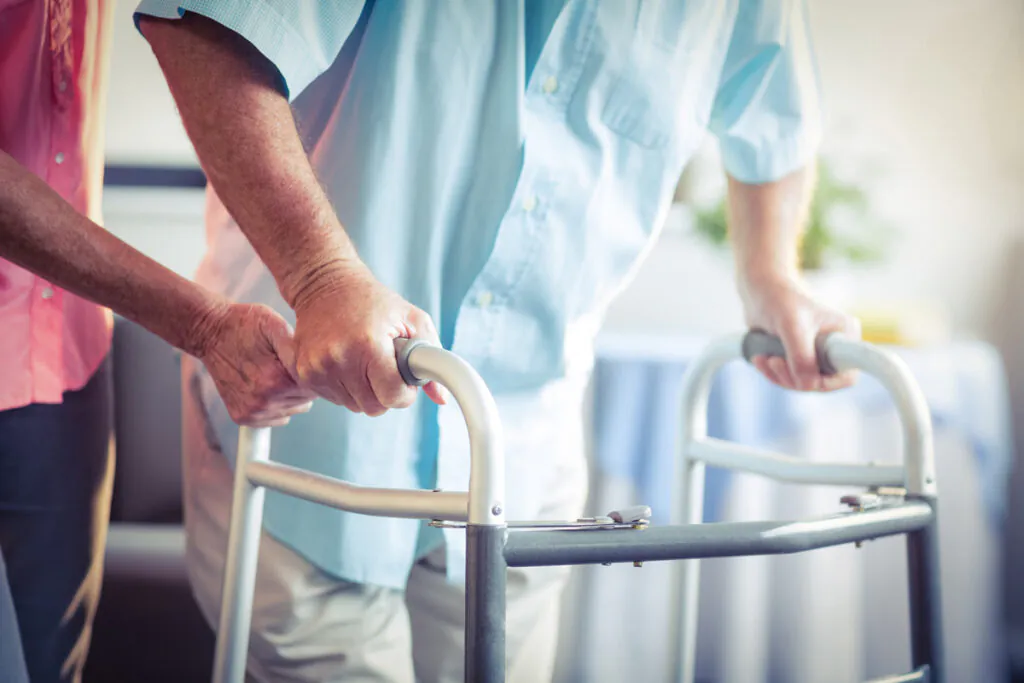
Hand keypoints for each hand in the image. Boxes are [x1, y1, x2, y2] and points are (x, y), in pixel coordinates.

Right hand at [193, 302, 317, 425]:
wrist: (210, 333)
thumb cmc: (245, 325)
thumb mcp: (274, 326)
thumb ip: (297, 349)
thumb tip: (315, 366)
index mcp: (277, 381)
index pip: (314, 388)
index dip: (312, 373)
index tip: (304, 361)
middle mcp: (264, 402)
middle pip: (305, 401)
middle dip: (301, 384)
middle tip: (287, 365)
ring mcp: (252, 412)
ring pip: (291, 411)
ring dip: (289, 396)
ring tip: (275, 373)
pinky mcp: (242, 417)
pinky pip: (274, 419)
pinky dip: (275, 405)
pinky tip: (266, 385)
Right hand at [289, 262, 445, 415]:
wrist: (326, 284)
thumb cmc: (373, 301)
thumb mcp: (413, 319)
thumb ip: (433, 358)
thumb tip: (440, 397)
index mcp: (368, 345)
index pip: (393, 397)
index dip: (404, 392)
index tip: (404, 379)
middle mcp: (339, 359)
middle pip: (374, 407)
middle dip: (385, 393)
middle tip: (385, 367)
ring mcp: (317, 368)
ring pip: (354, 406)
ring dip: (364, 391)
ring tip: (364, 360)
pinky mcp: (303, 373)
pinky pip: (334, 400)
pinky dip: (345, 388)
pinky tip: (346, 363)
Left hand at [738, 273, 861, 391]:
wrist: (759, 290)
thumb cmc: (779, 300)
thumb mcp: (791, 327)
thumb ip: (801, 356)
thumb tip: (808, 385)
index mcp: (845, 335)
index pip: (847, 374)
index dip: (828, 383)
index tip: (805, 380)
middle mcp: (835, 347)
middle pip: (822, 383)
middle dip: (795, 379)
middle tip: (774, 362)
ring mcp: (817, 354)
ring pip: (803, 383)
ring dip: (780, 376)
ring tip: (764, 358)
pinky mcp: (799, 358)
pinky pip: (789, 378)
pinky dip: (773, 374)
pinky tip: (760, 359)